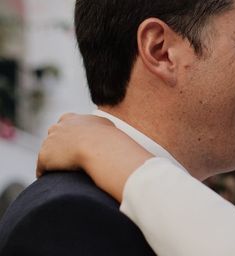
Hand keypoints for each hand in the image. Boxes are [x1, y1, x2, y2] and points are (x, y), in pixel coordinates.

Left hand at [37, 112, 154, 201]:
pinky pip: (43, 167)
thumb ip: (109, 131)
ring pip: (48, 151)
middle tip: (69, 159)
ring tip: (63, 172)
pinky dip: (48, 173)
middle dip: (59, 145)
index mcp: (76, 118)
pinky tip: (57, 180)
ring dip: (54, 160)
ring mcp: (52, 139)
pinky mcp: (45, 155)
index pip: (67, 122)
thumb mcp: (111, 130)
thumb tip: (127, 140)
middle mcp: (61, 125)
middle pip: (55, 135)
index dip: (72, 134)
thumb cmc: (112, 142)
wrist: (100, 148)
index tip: (77, 144)